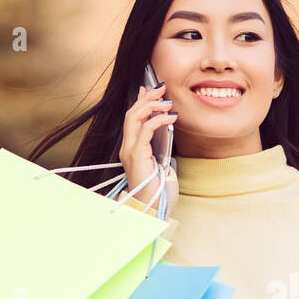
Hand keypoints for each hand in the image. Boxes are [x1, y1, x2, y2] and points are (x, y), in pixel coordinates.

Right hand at [121, 82, 179, 215]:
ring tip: (167, 101)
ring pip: (133, 118)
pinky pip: (145, 130)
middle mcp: (127, 148)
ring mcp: (129, 152)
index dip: (140, 101)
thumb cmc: (160, 192)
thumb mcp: (164, 165)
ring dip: (151, 105)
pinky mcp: (136, 156)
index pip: (132, 119)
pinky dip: (158, 120)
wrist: (154, 209)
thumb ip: (162, 149)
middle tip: (162, 88)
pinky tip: (171, 117)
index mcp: (132, 149)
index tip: (152, 89)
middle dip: (146, 98)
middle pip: (131, 114)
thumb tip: (167, 133)